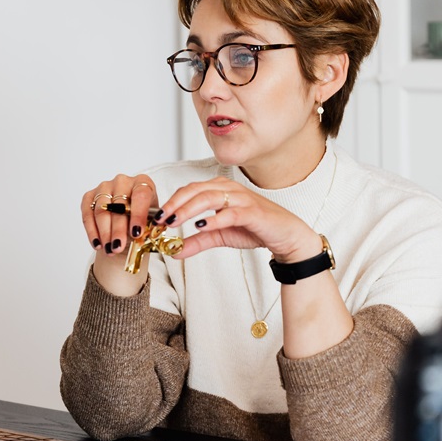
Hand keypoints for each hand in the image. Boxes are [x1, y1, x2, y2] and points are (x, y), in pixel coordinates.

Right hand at [80, 174, 158, 294]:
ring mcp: (104, 187)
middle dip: (118, 229)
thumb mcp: (150, 223)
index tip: (136, 233)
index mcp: (143, 182)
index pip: (141, 195)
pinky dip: (92, 231)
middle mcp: (123, 181)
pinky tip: (98, 244)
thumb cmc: (141, 221)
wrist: (127, 223)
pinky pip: (88, 213)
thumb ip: (150, 227)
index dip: (138, 214)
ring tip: (109, 249)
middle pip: (119, 204)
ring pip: (102, 210)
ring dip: (105, 232)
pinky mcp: (90, 196)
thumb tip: (147, 234)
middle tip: (118, 247)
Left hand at [157, 177, 318, 262]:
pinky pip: (230, 212)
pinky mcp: (252, 211)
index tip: (157, 218)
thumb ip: (197, 241)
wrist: (285, 236)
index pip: (189, 190)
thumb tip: (174, 252)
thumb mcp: (220, 236)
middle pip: (195, 190)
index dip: (171, 202)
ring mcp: (241, 198)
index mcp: (220, 189)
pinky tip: (200, 226)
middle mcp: (229, 189)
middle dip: (175, 204)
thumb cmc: (254, 229)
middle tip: (160, 219)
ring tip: (174, 221)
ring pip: (209, 197)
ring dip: (188, 209)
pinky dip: (213, 219)